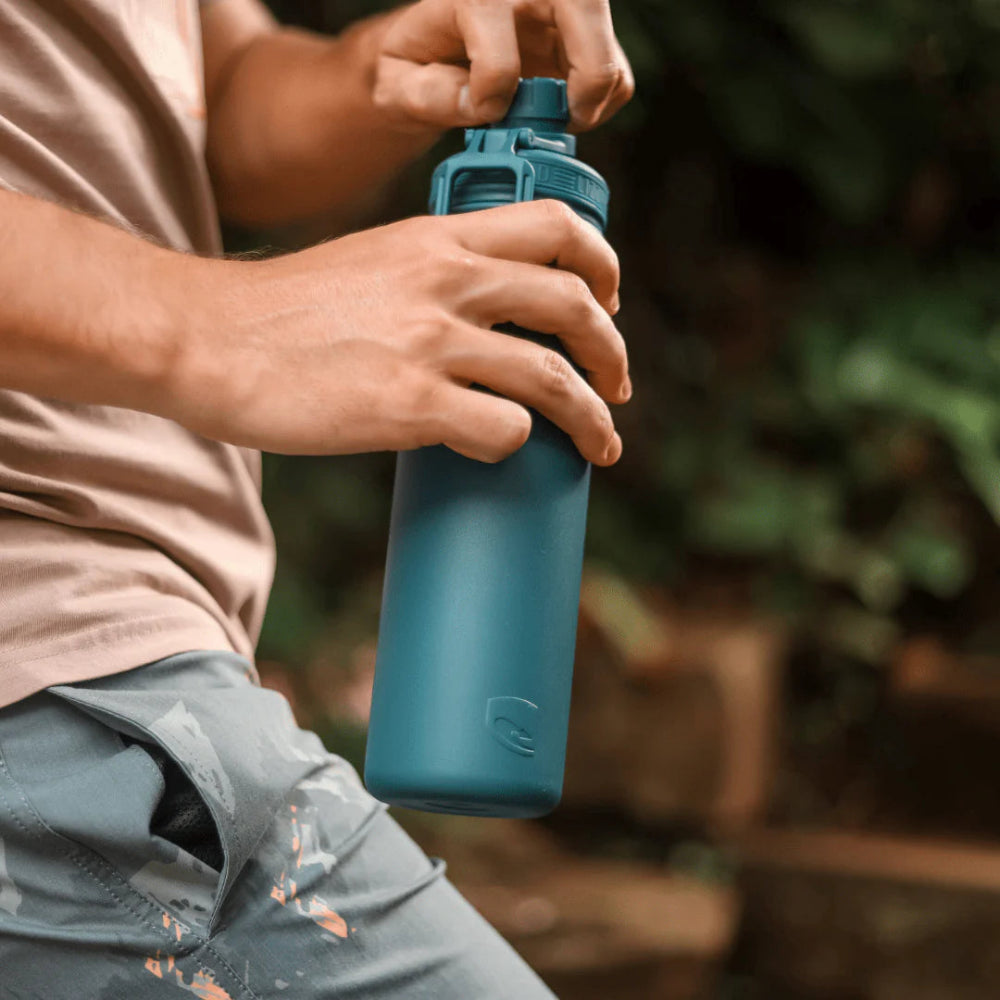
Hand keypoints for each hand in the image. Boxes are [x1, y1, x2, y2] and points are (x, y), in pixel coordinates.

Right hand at [172, 201, 628, 464]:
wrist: (209, 338)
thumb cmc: (284, 312)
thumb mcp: (372, 262)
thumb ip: (431, 277)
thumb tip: (483, 326)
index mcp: (437, 239)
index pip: (555, 225)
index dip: (601, 265)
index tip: (608, 302)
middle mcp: (445, 281)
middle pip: (573, 304)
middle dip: (612, 353)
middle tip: (617, 388)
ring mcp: (429, 342)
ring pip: (553, 376)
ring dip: (591, 418)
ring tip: (600, 444)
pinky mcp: (408, 403)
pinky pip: (503, 428)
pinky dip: (518, 443)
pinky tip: (507, 451)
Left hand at [372, 0, 633, 131]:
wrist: (432, 49)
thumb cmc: (416, 64)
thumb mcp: (399, 83)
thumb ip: (429, 96)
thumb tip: (481, 107)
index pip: (495, 24)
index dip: (492, 86)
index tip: (483, 114)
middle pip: (584, 4)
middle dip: (587, 76)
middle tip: (566, 121)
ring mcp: (558, 6)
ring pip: (609, 39)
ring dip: (597, 94)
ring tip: (560, 121)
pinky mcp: (581, 34)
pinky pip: (616, 67)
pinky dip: (602, 100)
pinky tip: (566, 112)